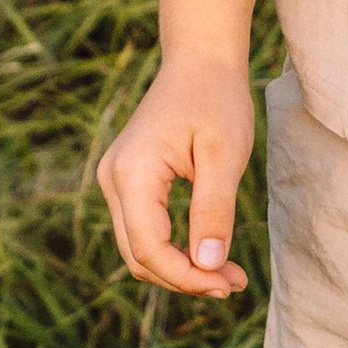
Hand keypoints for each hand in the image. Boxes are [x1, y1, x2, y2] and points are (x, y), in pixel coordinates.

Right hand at [97, 54, 255, 298]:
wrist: (200, 61)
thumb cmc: (216, 100)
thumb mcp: (224, 156)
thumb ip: (213, 211)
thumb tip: (208, 266)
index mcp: (132, 173)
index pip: (149, 248)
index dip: (187, 277)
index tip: (228, 285)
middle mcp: (112, 179)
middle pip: (138, 256)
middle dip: (185, 278)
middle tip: (234, 284)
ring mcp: (115, 180)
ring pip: (138, 248)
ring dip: (179, 268)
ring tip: (227, 274)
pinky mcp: (126, 181)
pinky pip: (143, 230)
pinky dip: (173, 249)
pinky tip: (208, 253)